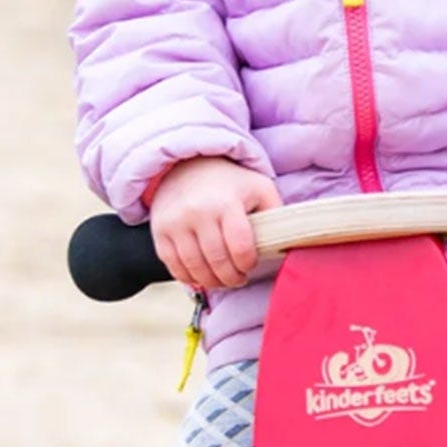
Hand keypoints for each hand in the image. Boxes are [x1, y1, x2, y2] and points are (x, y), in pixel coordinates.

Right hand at [149, 157, 282, 290]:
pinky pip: (175, 267)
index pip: (240, 247)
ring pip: (195, 269)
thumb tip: (286, 242)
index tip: (250, 264)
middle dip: (232, 277)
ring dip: (212, 282)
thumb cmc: (231, 182)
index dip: (248, 263)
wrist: (187, 164)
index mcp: (226, 203)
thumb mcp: (260, 188)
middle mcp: (197, 213)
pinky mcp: (160, 232)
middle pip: (218, 263)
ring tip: (223, 279)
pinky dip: (190, 278)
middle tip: (239, 277)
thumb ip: (275, 213)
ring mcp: (175, 223)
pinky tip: (202, 275)